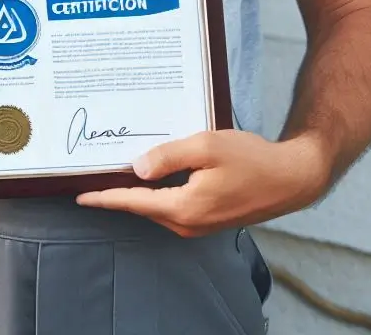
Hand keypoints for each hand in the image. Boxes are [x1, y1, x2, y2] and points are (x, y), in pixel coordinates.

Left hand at [75, 129, 328, 237]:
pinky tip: (149, 175)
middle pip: (142, 206)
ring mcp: (198, 224)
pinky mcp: (207, 218)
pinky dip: (156, 192)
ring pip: (156, 207)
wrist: (290, 178)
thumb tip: (137, 168)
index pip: (133, 202)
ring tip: (113, 173)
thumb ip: (168, 157)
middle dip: (117, 193)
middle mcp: (187, 223)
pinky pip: (171, 205)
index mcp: (184, 208)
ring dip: (136, 193)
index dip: (105, 198)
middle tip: (92, 174)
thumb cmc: (251, 159)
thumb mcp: (206, 147)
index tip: (80, 196)